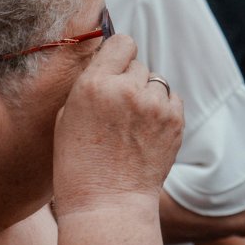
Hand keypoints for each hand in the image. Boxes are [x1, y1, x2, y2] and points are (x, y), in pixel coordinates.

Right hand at [52, 35, 183, 216]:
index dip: (118, 53)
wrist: (109, 201)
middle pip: (138, 64)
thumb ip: (91, 84)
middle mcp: (129, 90)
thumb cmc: (79, 163)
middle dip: (129, 80)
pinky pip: (172, 99)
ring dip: (147, 94)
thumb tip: (111, 62)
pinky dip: (162, 108)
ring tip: (133, 122)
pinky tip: (147, 130)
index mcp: (95, 85)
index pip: (121, 43)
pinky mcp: (176, 120)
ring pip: (157, 82)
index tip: (116, 64)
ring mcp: (156, 105)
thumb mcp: (68, 116)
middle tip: (119, 107)